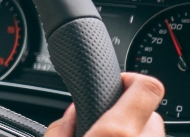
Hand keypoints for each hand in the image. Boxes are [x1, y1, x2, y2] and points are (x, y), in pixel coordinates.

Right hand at [45, 73, 165, 136]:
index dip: (132, 78)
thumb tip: (71, 115)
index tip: (116, 81)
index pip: (147, 87)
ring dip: (131, 131)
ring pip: (149, 132)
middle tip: (101, 123)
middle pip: (149, 112)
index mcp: (117, 132)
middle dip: (126, 113)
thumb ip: (60, 128)